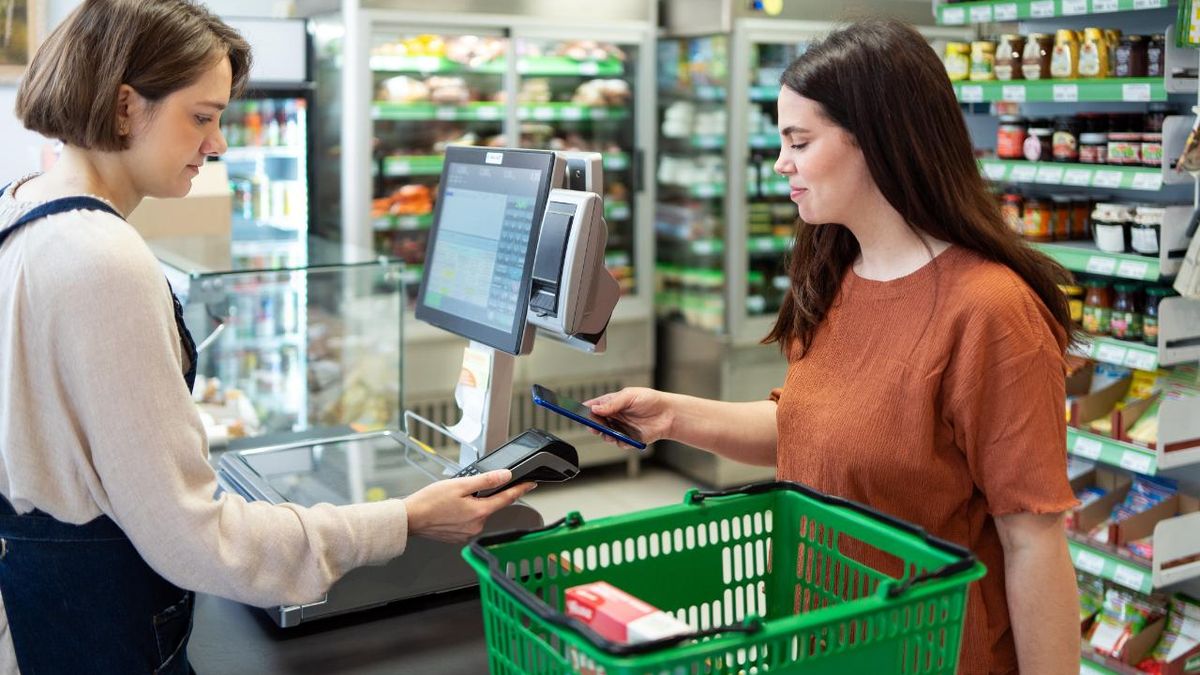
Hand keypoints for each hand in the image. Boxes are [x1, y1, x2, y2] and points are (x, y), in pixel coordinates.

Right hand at [403, 470, 535, 544]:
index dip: (521, 489)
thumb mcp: (460, 485)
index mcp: (480, 512)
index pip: (507, 498)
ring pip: (477, 514)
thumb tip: (504, 476)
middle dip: (482, 496)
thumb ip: (485, 481)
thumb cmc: (429, 502)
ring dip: (470, 505)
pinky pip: (467, 522)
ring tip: (451, 501)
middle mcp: (476, 526)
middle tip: (463, 490)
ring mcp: (467, 533)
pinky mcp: (458, 537)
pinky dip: (462, 514)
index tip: (531, 484)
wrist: (410, 519)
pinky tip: (448, 510)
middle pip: (490, 505)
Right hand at [584, 387, 673, 447]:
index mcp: (613, 403)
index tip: (578, 413)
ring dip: (606, 435)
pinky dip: (620, 441)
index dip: (585, 410)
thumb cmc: (650, 400)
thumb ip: (612, 403)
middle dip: (593, 425)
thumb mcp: (630, 396)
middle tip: (593, 427)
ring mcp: (621, 428)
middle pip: (597, 423)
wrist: (668, 414)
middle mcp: (615, 416)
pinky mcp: (629, 439)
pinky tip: (625, 438)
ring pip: (606, 435)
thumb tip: (596, 409)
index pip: (595, 406)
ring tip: (610, 433)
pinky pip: (619, 443)